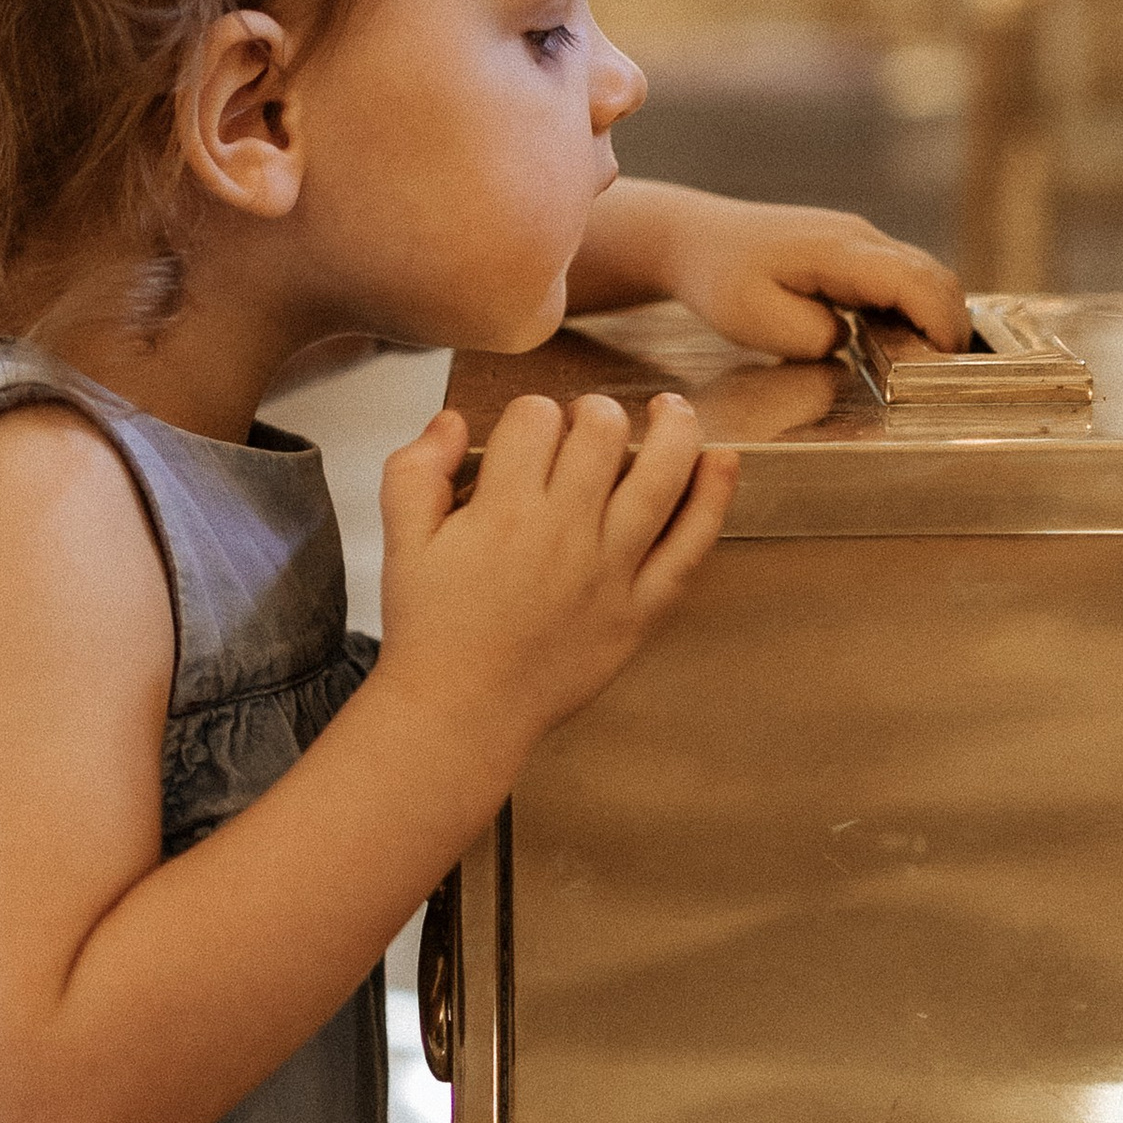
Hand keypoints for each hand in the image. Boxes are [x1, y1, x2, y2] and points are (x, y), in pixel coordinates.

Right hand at [377, 388, 737, 752]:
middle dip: (594, 411)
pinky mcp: (640, 609)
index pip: (535, 419)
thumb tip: (453, 421)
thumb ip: (416, 470)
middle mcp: (564, 533)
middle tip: (587, 423)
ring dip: (673, 428)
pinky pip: (690, 545)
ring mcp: (610, 571)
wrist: (462, 713)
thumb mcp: (402, 542)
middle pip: (601, 432)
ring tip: (669, 410)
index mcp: (503, 510)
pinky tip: (720, 461)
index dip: (532, 413)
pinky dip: (713, 498)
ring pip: (661, 475)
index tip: (528, 434)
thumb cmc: (431, 630)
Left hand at [658, 196, 970, 362]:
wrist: (693, 239)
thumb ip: (812, 336)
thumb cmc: (718, 279)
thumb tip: (848, 340)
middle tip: (944, 374)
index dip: (940, 322)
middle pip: (934, 275)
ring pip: (923, 273)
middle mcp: (859, 237)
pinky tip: (899, 338)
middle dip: (950, 324)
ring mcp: (859, 239)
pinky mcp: (853, 250)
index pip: (914, 282)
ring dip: (935, 314)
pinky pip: (901, 275)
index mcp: (838, 251)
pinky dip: (914, 306)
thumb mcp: (754, 321)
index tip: (946, 362)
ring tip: (926, 360)